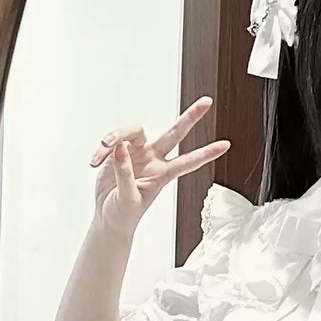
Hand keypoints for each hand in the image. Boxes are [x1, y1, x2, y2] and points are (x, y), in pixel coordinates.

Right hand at [90, 97, 229, 237]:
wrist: (109, 217)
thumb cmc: (124, 213)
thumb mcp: (127, 199)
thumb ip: (125, 173)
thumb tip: (120, 148)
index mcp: (162, 175)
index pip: (188, 161)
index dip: (206, 153)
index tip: (226, 145)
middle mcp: (153, 160)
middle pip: (174, 134)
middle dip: (190, 118)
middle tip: (207, 102)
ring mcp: (137, 153)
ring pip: (133, 130)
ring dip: (116, 136)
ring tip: (102, 149)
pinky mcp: (119, 151)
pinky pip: (111, 141)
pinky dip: (100, 150)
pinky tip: (94, 162)